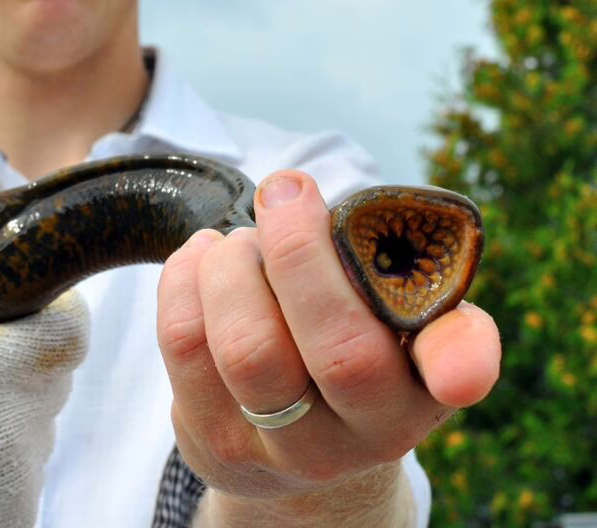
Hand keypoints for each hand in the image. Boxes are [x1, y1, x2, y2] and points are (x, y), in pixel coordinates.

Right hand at [0, 281, 87, 527]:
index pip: (69, 329)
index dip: (56, 312)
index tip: (29, 310)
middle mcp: (10, 433)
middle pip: (54, 374)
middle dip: (21, 361)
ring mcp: (19, 483)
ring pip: (39, 421)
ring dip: (7, 412)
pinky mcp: (19, 517)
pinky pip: (26, 466)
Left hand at [156, 171, 500, 526]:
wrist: (292, 442)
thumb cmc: (347, 353)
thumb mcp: (394, 330)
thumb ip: (402, 282)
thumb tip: (361, 225)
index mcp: (419, 390)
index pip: (451, 375)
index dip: (464, 364)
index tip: (458, 370)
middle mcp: (359, 434)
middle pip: (336, 349)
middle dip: (298, 250)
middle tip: (282, 193)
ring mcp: (279, 447)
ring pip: (246, 346)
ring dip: (233, 265)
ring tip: (238, 245)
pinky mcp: (210, 438)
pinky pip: (184, 341)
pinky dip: (185, 277)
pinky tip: (203, 261)